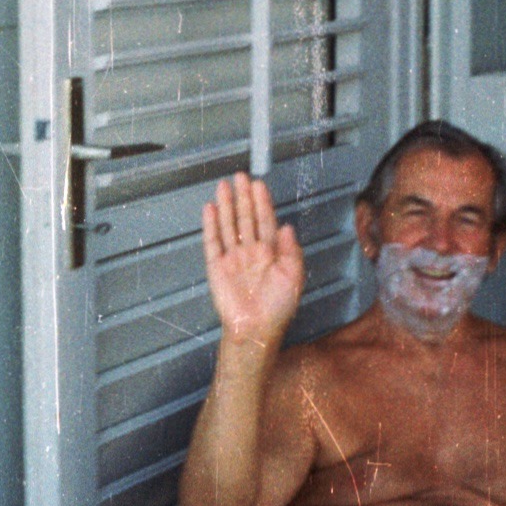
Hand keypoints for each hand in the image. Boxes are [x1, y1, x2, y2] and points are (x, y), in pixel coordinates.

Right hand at [202, 172, 304, 348]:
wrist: (256, 329)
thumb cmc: (278, 307)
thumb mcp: (294, 277)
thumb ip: (291, 251)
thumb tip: (288, 226)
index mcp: (271, 252)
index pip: (265, 221)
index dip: (262, 202)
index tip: (259, 184)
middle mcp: (251, 251)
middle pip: (246, 217)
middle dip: (244, 197)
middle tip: (240, 176)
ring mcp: (233, 257)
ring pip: (229, 225)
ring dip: (227, 205)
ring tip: (224, 185)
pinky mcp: (217, 267)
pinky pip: (213, 242)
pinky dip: (211, 225)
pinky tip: (211, 209)